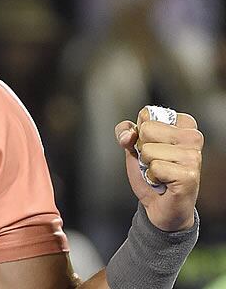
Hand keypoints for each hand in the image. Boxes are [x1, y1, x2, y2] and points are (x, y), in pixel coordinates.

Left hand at [115, 107, 202, 231]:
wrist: (159, 205)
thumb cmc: (151, 173)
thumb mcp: (133, 146)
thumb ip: (125, 132)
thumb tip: (129, 135)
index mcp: (183, 124)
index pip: (147, 113)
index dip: (140, 132)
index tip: (151, 145)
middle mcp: (193, 137)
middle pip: (147, 129)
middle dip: (143, 149)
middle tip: (156, 162)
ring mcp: (194, 156)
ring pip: (149, 150)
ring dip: (148, 165)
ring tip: (161, 173)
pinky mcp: (189, 175)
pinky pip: (155, 167)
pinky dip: (153, 177)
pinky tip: (164, 182)